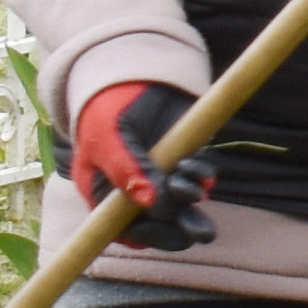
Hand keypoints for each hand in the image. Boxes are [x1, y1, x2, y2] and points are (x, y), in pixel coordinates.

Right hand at [74, 79, 216, 251]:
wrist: (134, 73)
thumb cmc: (108, 107)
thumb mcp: (108, 138)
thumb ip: (127, 170)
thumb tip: (152, 204)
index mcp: (104, 194)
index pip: (124, 230)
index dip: (146, 234)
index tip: (165, 226)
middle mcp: (135, 190)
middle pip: (159, 223)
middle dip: (180, 227)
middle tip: (201, 231)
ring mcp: (163, 174)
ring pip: (183, 202)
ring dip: (191, 199)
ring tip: (191, 188)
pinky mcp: (186, 157)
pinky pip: (200, 176)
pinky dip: (202, 175)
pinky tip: (195, 164)